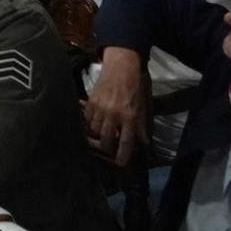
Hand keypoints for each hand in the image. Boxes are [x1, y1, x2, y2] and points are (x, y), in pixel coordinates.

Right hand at [83, 47, 146, 165]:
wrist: (121, 66)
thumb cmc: (135, 86)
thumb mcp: (142, 106)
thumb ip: (140, 125)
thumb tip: (143, 142)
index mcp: (129, 117)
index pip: (126, 142)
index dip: (122, 155)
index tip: (119, 163)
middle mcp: (113, 115)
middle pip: (106, 140)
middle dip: (107, 148)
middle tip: (108, 149)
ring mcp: (100, 108)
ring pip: (94, 131)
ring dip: (97, 137)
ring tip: (99, 138)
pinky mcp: (91, 102)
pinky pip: (87, 119)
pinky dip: (89, 124)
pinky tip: (93, 125)